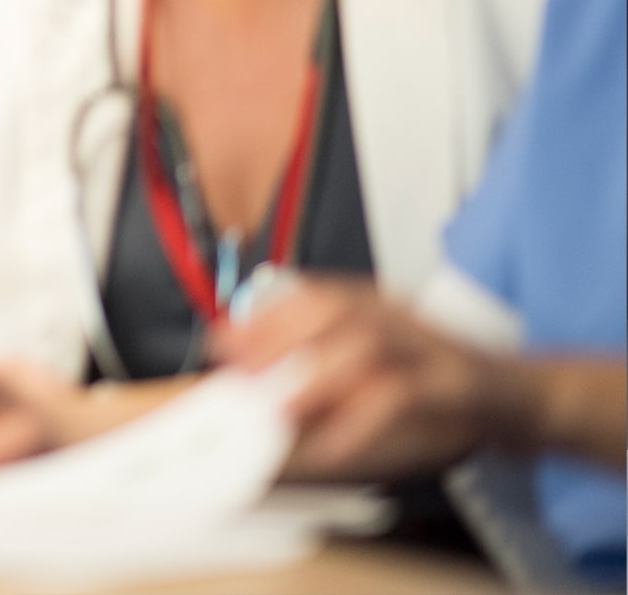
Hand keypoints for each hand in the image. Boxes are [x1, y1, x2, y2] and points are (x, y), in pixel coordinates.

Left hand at [213, 278, 504, 479]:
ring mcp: (429, 345)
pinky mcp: (458, 382)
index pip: (311, 295)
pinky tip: (335, 447)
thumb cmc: (438, 388)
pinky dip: (363, 421)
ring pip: (367, 345)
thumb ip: (323, 372)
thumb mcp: (375, 371)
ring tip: (278, 408)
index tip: (221, 341)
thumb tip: (257, 388)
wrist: (521, 398)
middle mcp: (399, 316)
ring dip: (315, 375)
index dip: (261, 316)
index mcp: (375, 306)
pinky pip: (405, 394)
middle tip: (239, 372)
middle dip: (277, 336)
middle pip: (333, 309)